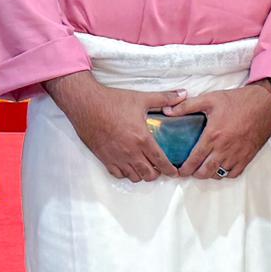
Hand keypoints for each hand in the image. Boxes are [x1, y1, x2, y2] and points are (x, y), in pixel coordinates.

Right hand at [45, 70, 185, 182]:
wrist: (86, 104)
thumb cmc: (113, 101)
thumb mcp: (141, 98)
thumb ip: (164, 98)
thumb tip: (184, 94)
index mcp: (142, 139)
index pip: (160, 161)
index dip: (170, 170)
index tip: (174, 172)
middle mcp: (130, 152)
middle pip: (148, 174)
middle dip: (157, 174)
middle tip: (159, 168)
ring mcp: (116, 157)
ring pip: (134, 177)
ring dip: (141, 174)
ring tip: (144, 167)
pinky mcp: (104, 158)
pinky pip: (118, 174)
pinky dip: (126, 173)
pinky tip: (128, 166)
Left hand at [170, 84, 270, 180]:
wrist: (266, 103)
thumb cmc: (238, 101)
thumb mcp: (210, 99)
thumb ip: (187, 106)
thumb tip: (167, 110)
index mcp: (213, 136)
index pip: (194, 159)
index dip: (184, 169)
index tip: (178, 171)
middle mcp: (224, 149)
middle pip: (205, 172)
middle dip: (194, 174)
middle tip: (189, 171)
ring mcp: (237, 155)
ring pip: (219, 174)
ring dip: (209, 174)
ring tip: (203, 168)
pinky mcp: (248, 157)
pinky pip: (234, 173)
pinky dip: (225, 174)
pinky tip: (220, 167)